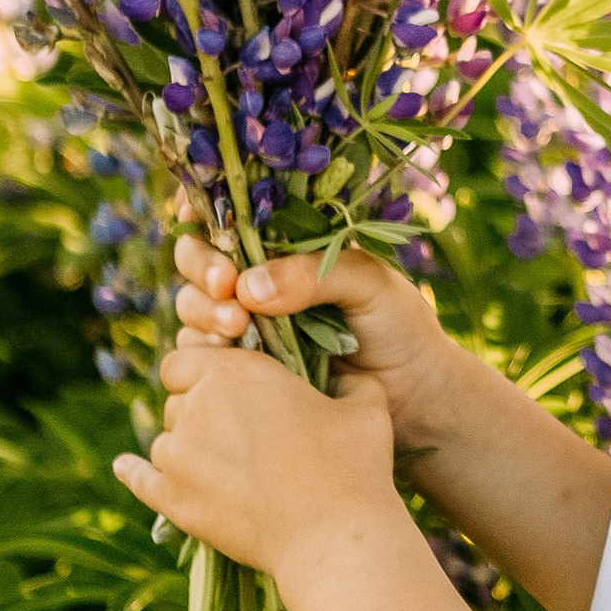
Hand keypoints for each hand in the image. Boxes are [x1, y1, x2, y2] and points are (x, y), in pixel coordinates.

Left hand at [115, 335, 398, 587]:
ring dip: (186, 445)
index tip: (230, 387)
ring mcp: (178, 455)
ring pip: (166, 439)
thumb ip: (348, 381)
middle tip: (239, 434)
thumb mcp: (365, 404)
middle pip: (178, 399)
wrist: (332, 533)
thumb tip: (349, 379)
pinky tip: (125, 467)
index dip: (204, 370)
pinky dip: (134, 472)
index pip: (188, 356)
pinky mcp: (172, 499)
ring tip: (222, 466)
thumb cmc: (353, 463)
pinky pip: (140, 479)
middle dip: (201, 410)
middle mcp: (195, 405)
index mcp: (235, 371)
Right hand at [171, 234, 463, 467]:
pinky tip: (230, 354)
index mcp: (290, 243)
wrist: (415, 401)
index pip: (234, 213)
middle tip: (226, 286)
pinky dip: (206, 350)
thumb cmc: (401, 328)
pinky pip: (204, 354)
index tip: (200, 218)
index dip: (206, 208)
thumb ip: (312, 274)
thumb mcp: (369, 284)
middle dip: (202, 265)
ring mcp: (248, 323)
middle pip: (199, 257)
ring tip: (235, 326)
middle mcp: (261, 278)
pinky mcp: (245, 368)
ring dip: (202, 311)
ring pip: (195, 305)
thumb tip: (247, 287)